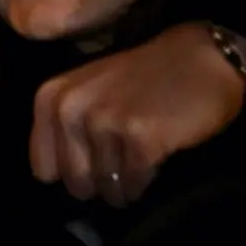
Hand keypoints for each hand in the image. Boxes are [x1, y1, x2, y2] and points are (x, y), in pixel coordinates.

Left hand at [31, 21, 245, 206]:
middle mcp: (71, 108)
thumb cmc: (142, 79)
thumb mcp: (86, 93)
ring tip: (141, 158)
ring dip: (126, 184)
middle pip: (76, 183)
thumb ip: (64, 129)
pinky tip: (156, 158)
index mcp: (51, 98)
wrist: (202, 58)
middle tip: (122, 163)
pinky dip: (146, 180)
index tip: (93, 162)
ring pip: (107, 187)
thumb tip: (58, 180)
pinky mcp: (140, 137)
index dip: (71, 173)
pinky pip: (134, 183)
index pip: (43, 170)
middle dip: (100, 184)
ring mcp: (105, 121)